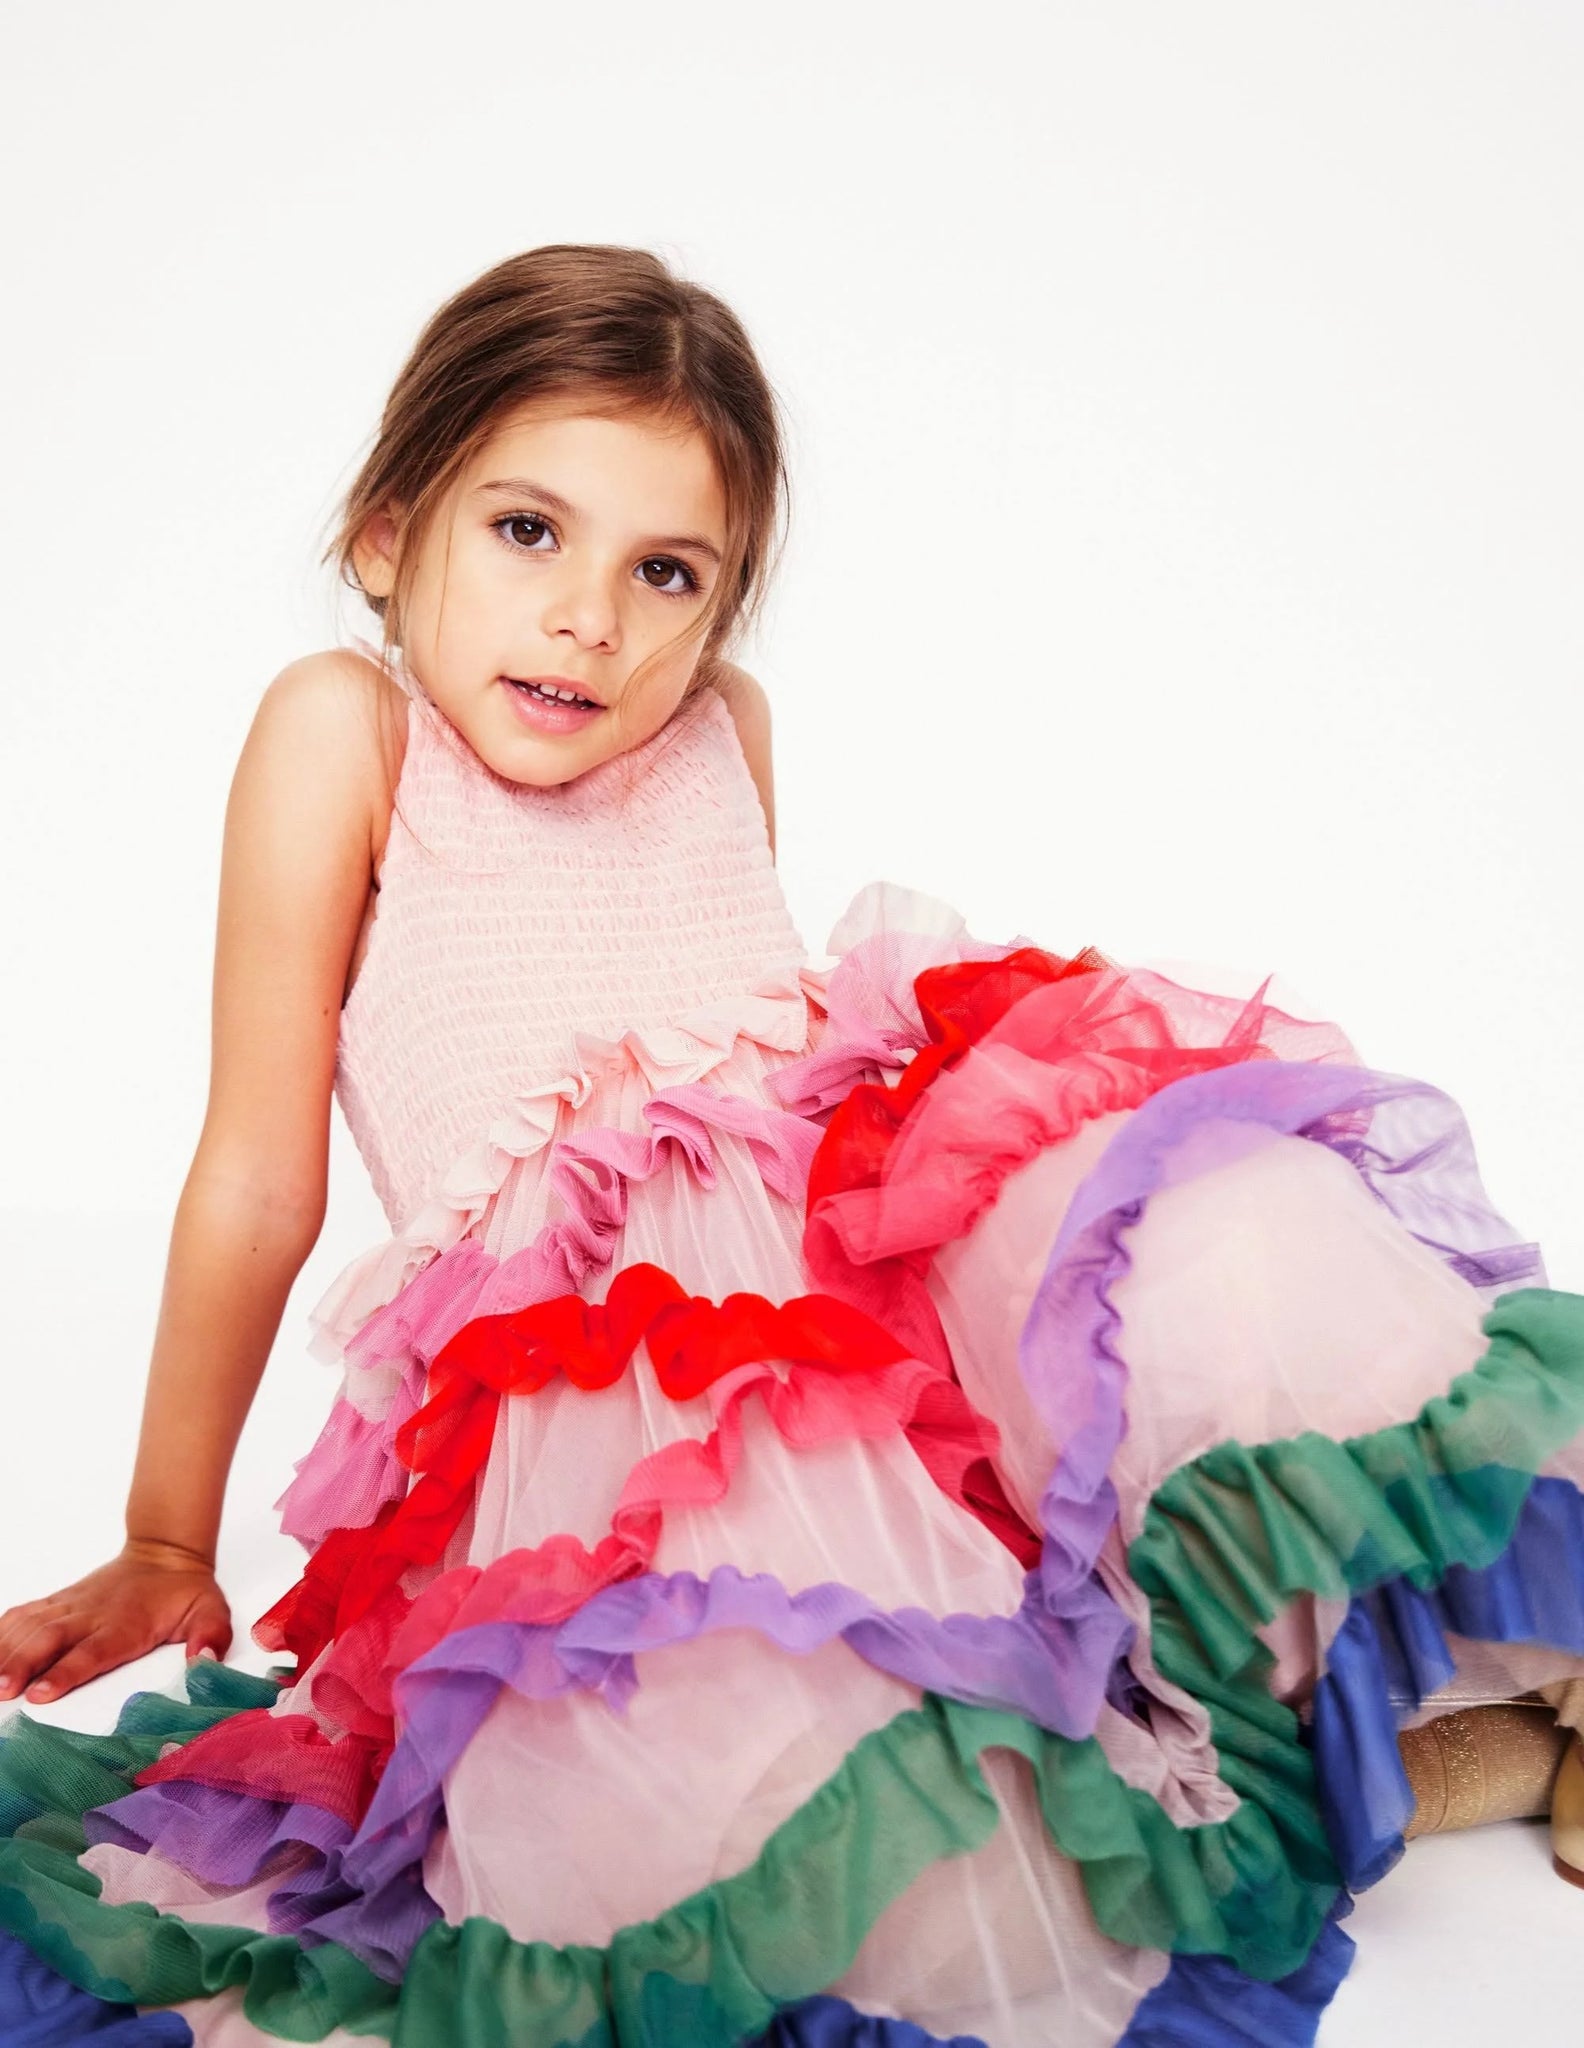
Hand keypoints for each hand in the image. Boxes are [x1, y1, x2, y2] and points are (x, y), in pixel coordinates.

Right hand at [0, 1539, 231, 1705]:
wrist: (164, 1552)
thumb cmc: (184, 1591)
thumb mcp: (211, 1609)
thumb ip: (210, 1634)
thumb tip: (205, 1659)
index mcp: (126, 1624)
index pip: (92, 1651)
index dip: (66, 1672)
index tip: (41, 1693)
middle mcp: (92, 1614)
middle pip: (50, 1640)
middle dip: (23, 1665)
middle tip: (2, 1691)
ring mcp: (72, 1606)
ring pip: (32, 1626)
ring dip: (7, 1651)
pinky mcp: (60, 1601)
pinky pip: (25, 1614)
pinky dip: (2, 1630)